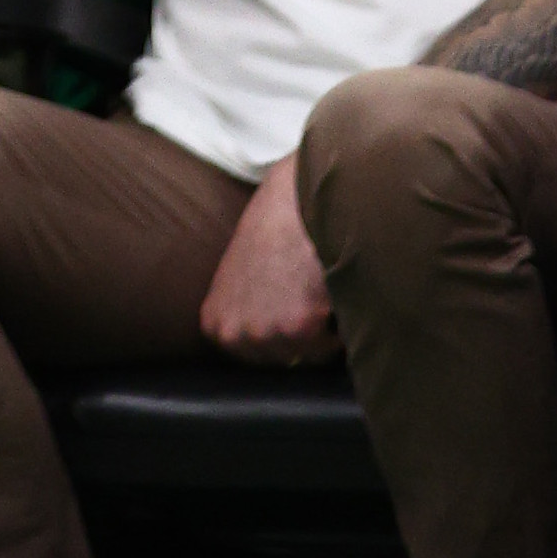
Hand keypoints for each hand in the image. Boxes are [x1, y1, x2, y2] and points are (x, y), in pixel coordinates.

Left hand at [199, 161, 336, 359]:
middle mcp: (236, 335)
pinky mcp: (301, 328)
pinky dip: (340, 318)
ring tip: (310, 282)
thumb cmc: (273, 230)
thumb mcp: (239, 277)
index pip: (257, 358)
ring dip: (323, 328)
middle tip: (298, 286)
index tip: (281, 297)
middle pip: (286, 360)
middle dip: (301, 331)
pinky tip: (325, 282)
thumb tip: (264, 347)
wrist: (298, 197)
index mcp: (216, 325)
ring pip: (313, 354)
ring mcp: (266, 333)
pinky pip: (335, 342)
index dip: (279, 330)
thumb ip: (244, 316)